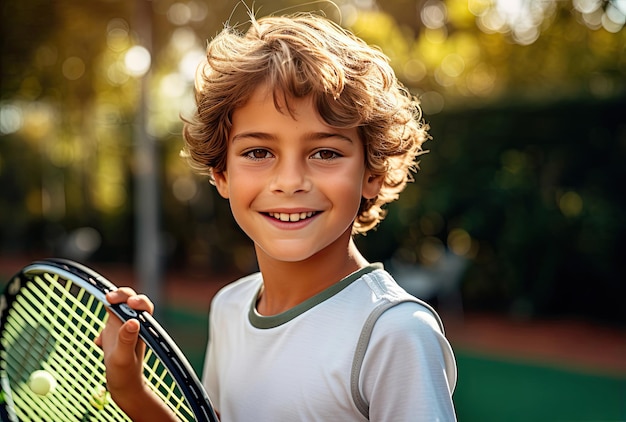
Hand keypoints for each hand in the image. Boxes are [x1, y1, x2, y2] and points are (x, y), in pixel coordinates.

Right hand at [95, 288, 158, 416]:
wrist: (122, 385)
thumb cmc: (126, 374)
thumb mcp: (123, 358)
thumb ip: (127, 340)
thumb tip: (133, 321)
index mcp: (142, 328)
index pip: (144, 306)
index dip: (137, 300)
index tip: (129, 302)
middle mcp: (135, 324)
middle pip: (130, 300)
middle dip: (121, 295)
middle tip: (108, 298)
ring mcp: (123, 326)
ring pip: (119, 307)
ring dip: (112, 304)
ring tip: (105, 303)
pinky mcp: (113, 331)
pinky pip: (107, 320)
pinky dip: (101, 326)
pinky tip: (99, 343)